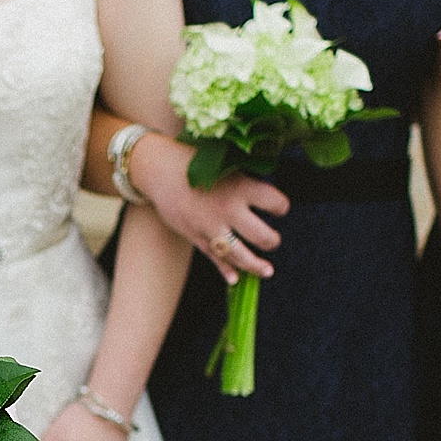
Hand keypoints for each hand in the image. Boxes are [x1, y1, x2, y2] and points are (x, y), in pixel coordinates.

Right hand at [138, 135, 285, 285]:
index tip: (280, 208)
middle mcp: (229, 210)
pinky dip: (226, 270)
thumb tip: (268, 192)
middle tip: (274, 239)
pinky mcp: (196, 237)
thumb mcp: (225, 162)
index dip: (281, 207)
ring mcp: (212, 227)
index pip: (275, 203)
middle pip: (262, 236)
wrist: (158, 169)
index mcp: (240, 187)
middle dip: (272, 240)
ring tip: (267, 270)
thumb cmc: (195, 161)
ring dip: (256, 265)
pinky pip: (215, 259)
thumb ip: (246, 180)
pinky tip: (235, 279)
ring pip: (241, 255)